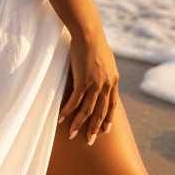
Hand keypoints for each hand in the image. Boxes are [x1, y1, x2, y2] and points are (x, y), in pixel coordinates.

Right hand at [59, 24, 118, 144]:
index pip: (112, 105)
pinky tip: (61, 118)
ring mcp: (95, 84)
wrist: (89, 33)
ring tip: (72, 134)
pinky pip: (75, 100)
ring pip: (87, 110)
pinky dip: (68, 111)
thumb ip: (104, 71)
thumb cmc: (94, 42)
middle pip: (101, 112)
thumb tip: (99, 75)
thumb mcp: (105, 60)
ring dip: (79, 123)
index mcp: (113, 81)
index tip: (105, 130)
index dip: (108, 119)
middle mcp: (106, 85)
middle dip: (94, 128)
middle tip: (90, 141)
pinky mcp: (82, 81)